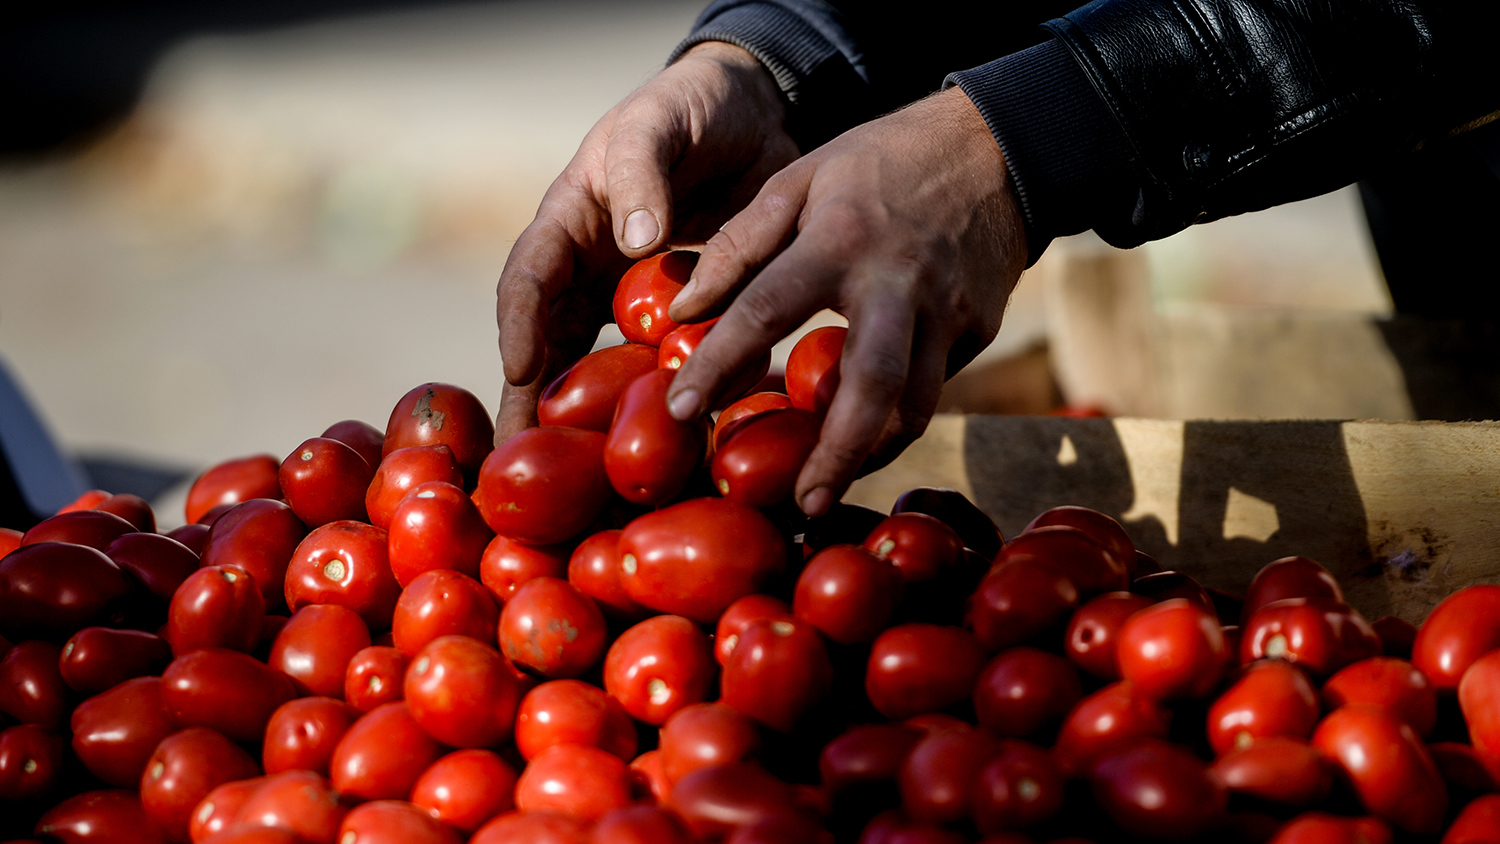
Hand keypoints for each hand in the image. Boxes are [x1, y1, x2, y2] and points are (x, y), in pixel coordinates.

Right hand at [494, 42, 798, 441]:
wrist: (752, 113)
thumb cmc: (690, 109)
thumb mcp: (658, 124)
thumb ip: (643, 173)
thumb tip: (635, 242)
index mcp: (570, 223)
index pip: (529, 280)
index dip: (519, 326)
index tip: (520, 372)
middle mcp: (591, 270)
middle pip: (551, 345)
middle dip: (534, 404)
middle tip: (520, 464)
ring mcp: (633, 299)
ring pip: (602, 367)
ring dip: (592, 420)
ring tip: (585, 480)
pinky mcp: (682, 316)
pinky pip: (664, 364)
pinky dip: (662, 402)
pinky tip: (671, 446)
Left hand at [665, 86, 1027, 516]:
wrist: (999, 147)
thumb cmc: (882, 161)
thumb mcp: (802, 178)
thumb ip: (740, 244)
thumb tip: (685, 310)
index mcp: (840, 241)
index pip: (765, 311)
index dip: (717, 364)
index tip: (680, 411)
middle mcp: (897, 285)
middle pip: (869, 388)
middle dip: (834, 456)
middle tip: (799, 505)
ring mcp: (947, 314)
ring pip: (914, 408)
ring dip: (870, 454)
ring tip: (827, 486)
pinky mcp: (978, 331)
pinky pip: (933, 388)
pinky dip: (896, 419)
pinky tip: (865, 436)